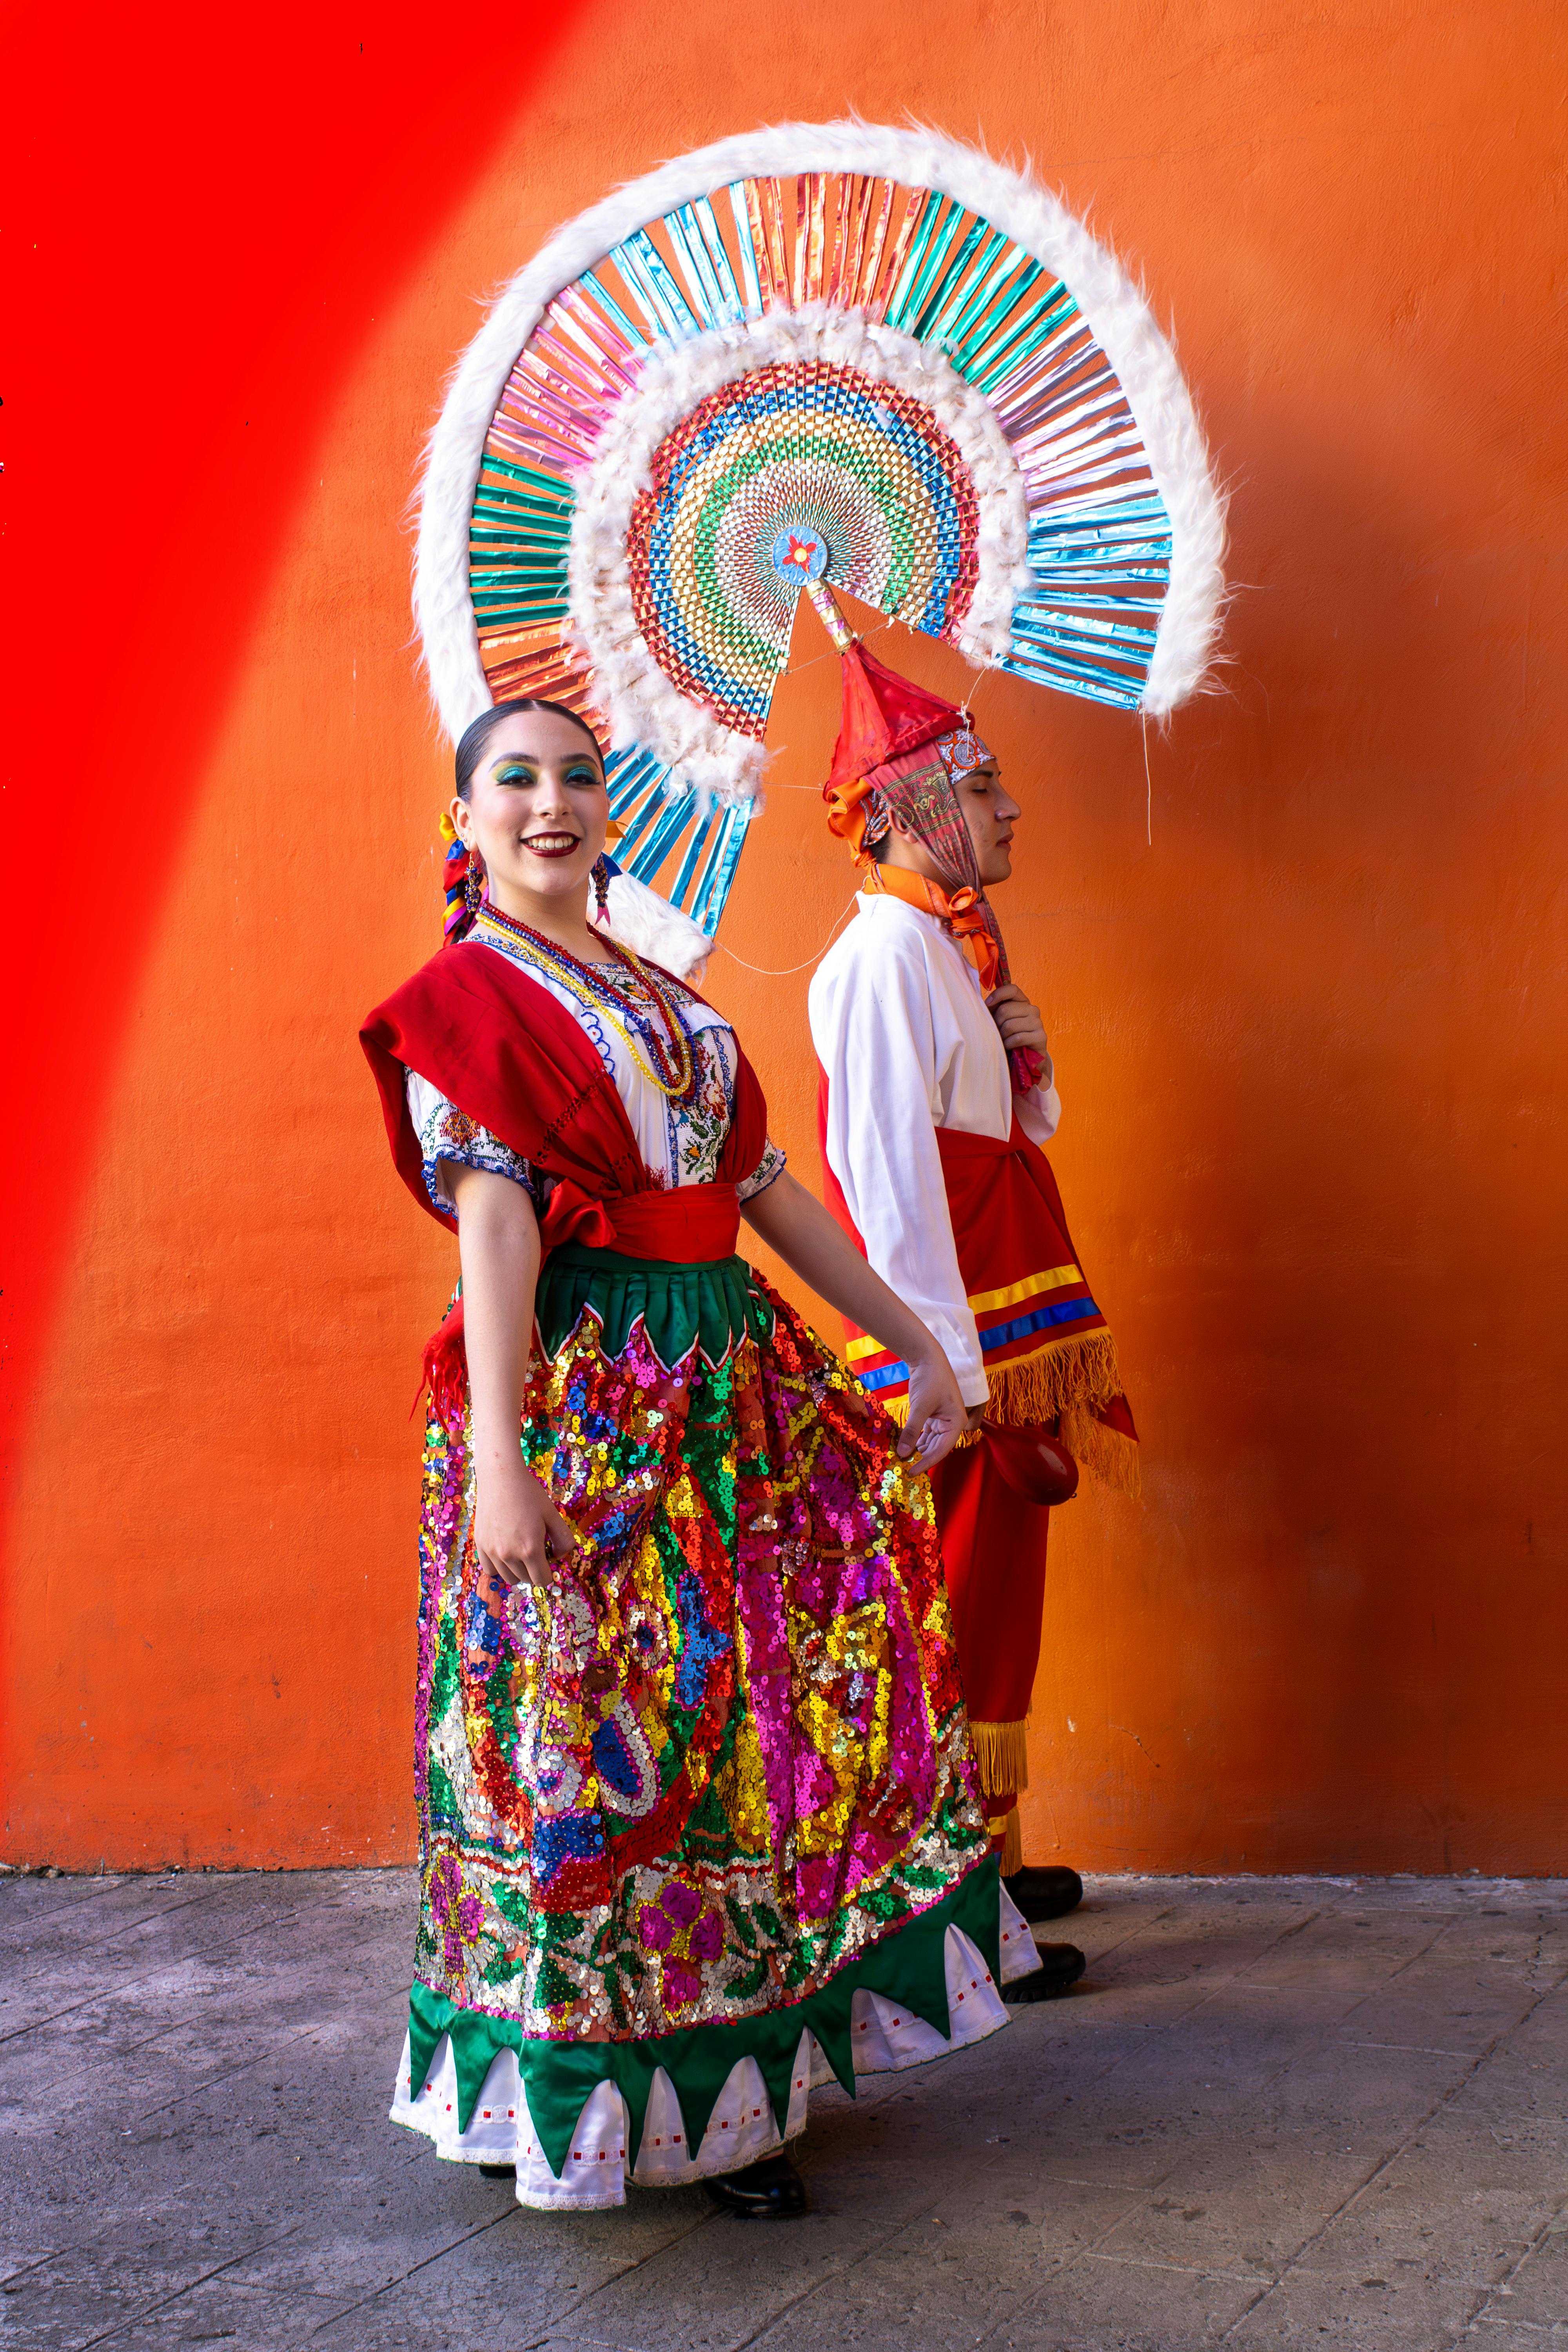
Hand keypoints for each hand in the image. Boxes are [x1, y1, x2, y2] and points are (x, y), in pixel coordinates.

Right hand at [474, 1457, 579, 1590]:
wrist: (501, 1477)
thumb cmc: (529, 1494)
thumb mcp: (553, 1514)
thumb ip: (563, 1539)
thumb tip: (560, 1556)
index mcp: (530, 1549)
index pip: (542, 1580)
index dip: (549, 1574)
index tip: (549, 1562)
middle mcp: (509, 1554)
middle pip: (526, 1579)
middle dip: (535, 1570)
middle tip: (537, 1550)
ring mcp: (492, 1551)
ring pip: (508, 1578)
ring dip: (518, 1570)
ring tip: (521, 1550)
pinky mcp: (480, 1545)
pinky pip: (490, 1570)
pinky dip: (500, 1567)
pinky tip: (506, 1552)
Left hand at [896, 1345, 968, 1470]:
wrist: (928, 1358)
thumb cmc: (930, 1380)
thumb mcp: (920, 1406)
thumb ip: (912, 1431)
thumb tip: (902, 1454)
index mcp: (957, 1423)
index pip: (941, 1450)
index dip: (926, 1463)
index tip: (911, 1472)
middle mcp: (952, 1424)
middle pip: (936, 1448)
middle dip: (920, 1457)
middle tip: (902, 1468)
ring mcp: (943, 1421)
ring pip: (930, 1442)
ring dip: (917, 1450)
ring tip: (901, 1459)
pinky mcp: (933, 1416)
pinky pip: (925, 1433)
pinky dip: (915, 1440)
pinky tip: (904, 1447)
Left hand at [986, 984, 1048, 1069]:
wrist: (1023, 1058)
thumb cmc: (1007, 1036)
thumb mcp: (998, 1020)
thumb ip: (993, 1008)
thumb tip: (985, 1002)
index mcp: (1022, 1002)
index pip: (1012, 989)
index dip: (998, 994)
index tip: (987, 1004)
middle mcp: (1032, 1009)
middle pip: (1005, 1009)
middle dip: (996, 1023)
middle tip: (997, 1032)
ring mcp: (1038, 1023)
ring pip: (1010, 1025)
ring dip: (1002, 1036)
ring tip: (1004, 1040)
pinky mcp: (1041, 1037)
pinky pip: (1018, 1038)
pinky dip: (1009, 1044)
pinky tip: (1009, 1046)